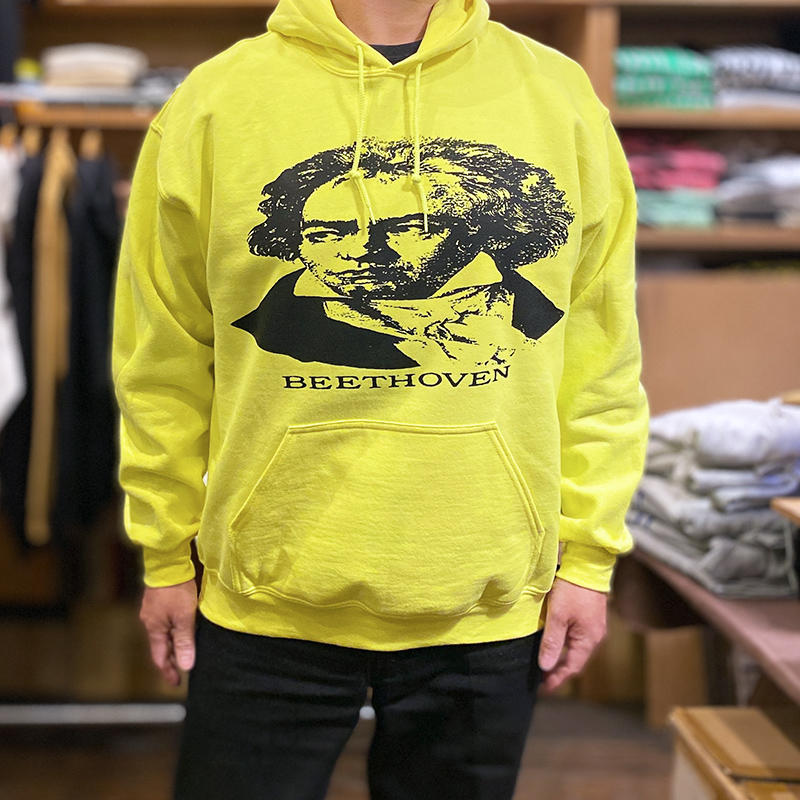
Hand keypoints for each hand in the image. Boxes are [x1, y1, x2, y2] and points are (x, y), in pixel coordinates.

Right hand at [139, 579, 197, 686]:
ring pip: (162, 635)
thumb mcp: (185, 617)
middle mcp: (150, 622)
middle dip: (171, 661)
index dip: (168, 671)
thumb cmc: (177, 590)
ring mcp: (152, 612)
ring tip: (184, 653)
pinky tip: (181, 631)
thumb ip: (185, 641)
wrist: (168, 564)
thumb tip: (186, 666)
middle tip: (182, 671)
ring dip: (172, 646)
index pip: (160, 657)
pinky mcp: (158, 602)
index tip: (176, 683)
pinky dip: (172, 633)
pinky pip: (164, 624)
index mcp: (154, 629)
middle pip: (160, 647)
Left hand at [537, 577, 607, 692]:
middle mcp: (596, 636)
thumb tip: (545, 667)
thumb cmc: (572, 589)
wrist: (588, 565)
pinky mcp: (591, 616)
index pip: (572, 668)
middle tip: (542, 679)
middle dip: (560, 671)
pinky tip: (556, 642)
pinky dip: (567, 644)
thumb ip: (551, 642)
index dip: (558, 680)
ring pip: (577, 648)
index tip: (544, 689)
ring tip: (546, 662)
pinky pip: (578, 637)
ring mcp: (595, 626)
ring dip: (563, 657)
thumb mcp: (557, 616)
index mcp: (589, 640)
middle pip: (577, 660)